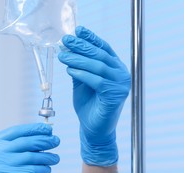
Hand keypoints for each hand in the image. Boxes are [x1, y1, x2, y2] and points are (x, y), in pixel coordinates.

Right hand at [0, 123, 59, 172]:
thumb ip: (9, 149)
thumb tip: (38, 136)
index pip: (13, 132)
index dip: (32, 129)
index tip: (47, 129)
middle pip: (24, 143)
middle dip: (43, 140)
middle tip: (56, 141)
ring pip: (30, 157)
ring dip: (47, 156)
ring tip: (55, 158)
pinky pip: (32, 171)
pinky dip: (43, 169)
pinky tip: (47, 169)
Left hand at [58, 26, 130, 165]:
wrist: (93, 130)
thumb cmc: (88, 106)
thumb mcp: (81, 82)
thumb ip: (79, 67)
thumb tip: (68, 50)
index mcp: (114, 68)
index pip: (103, 48)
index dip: (91, 38)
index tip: (77, 30)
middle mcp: (121, 74)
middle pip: (100, 55)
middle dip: (81, 46)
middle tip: (66, 40)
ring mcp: (120, 85)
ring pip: (98, 66)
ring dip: (78, 59)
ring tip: (63, 54)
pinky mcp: (115, 96)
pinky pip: (97, 81)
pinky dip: (83, 74)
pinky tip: (70, 69)